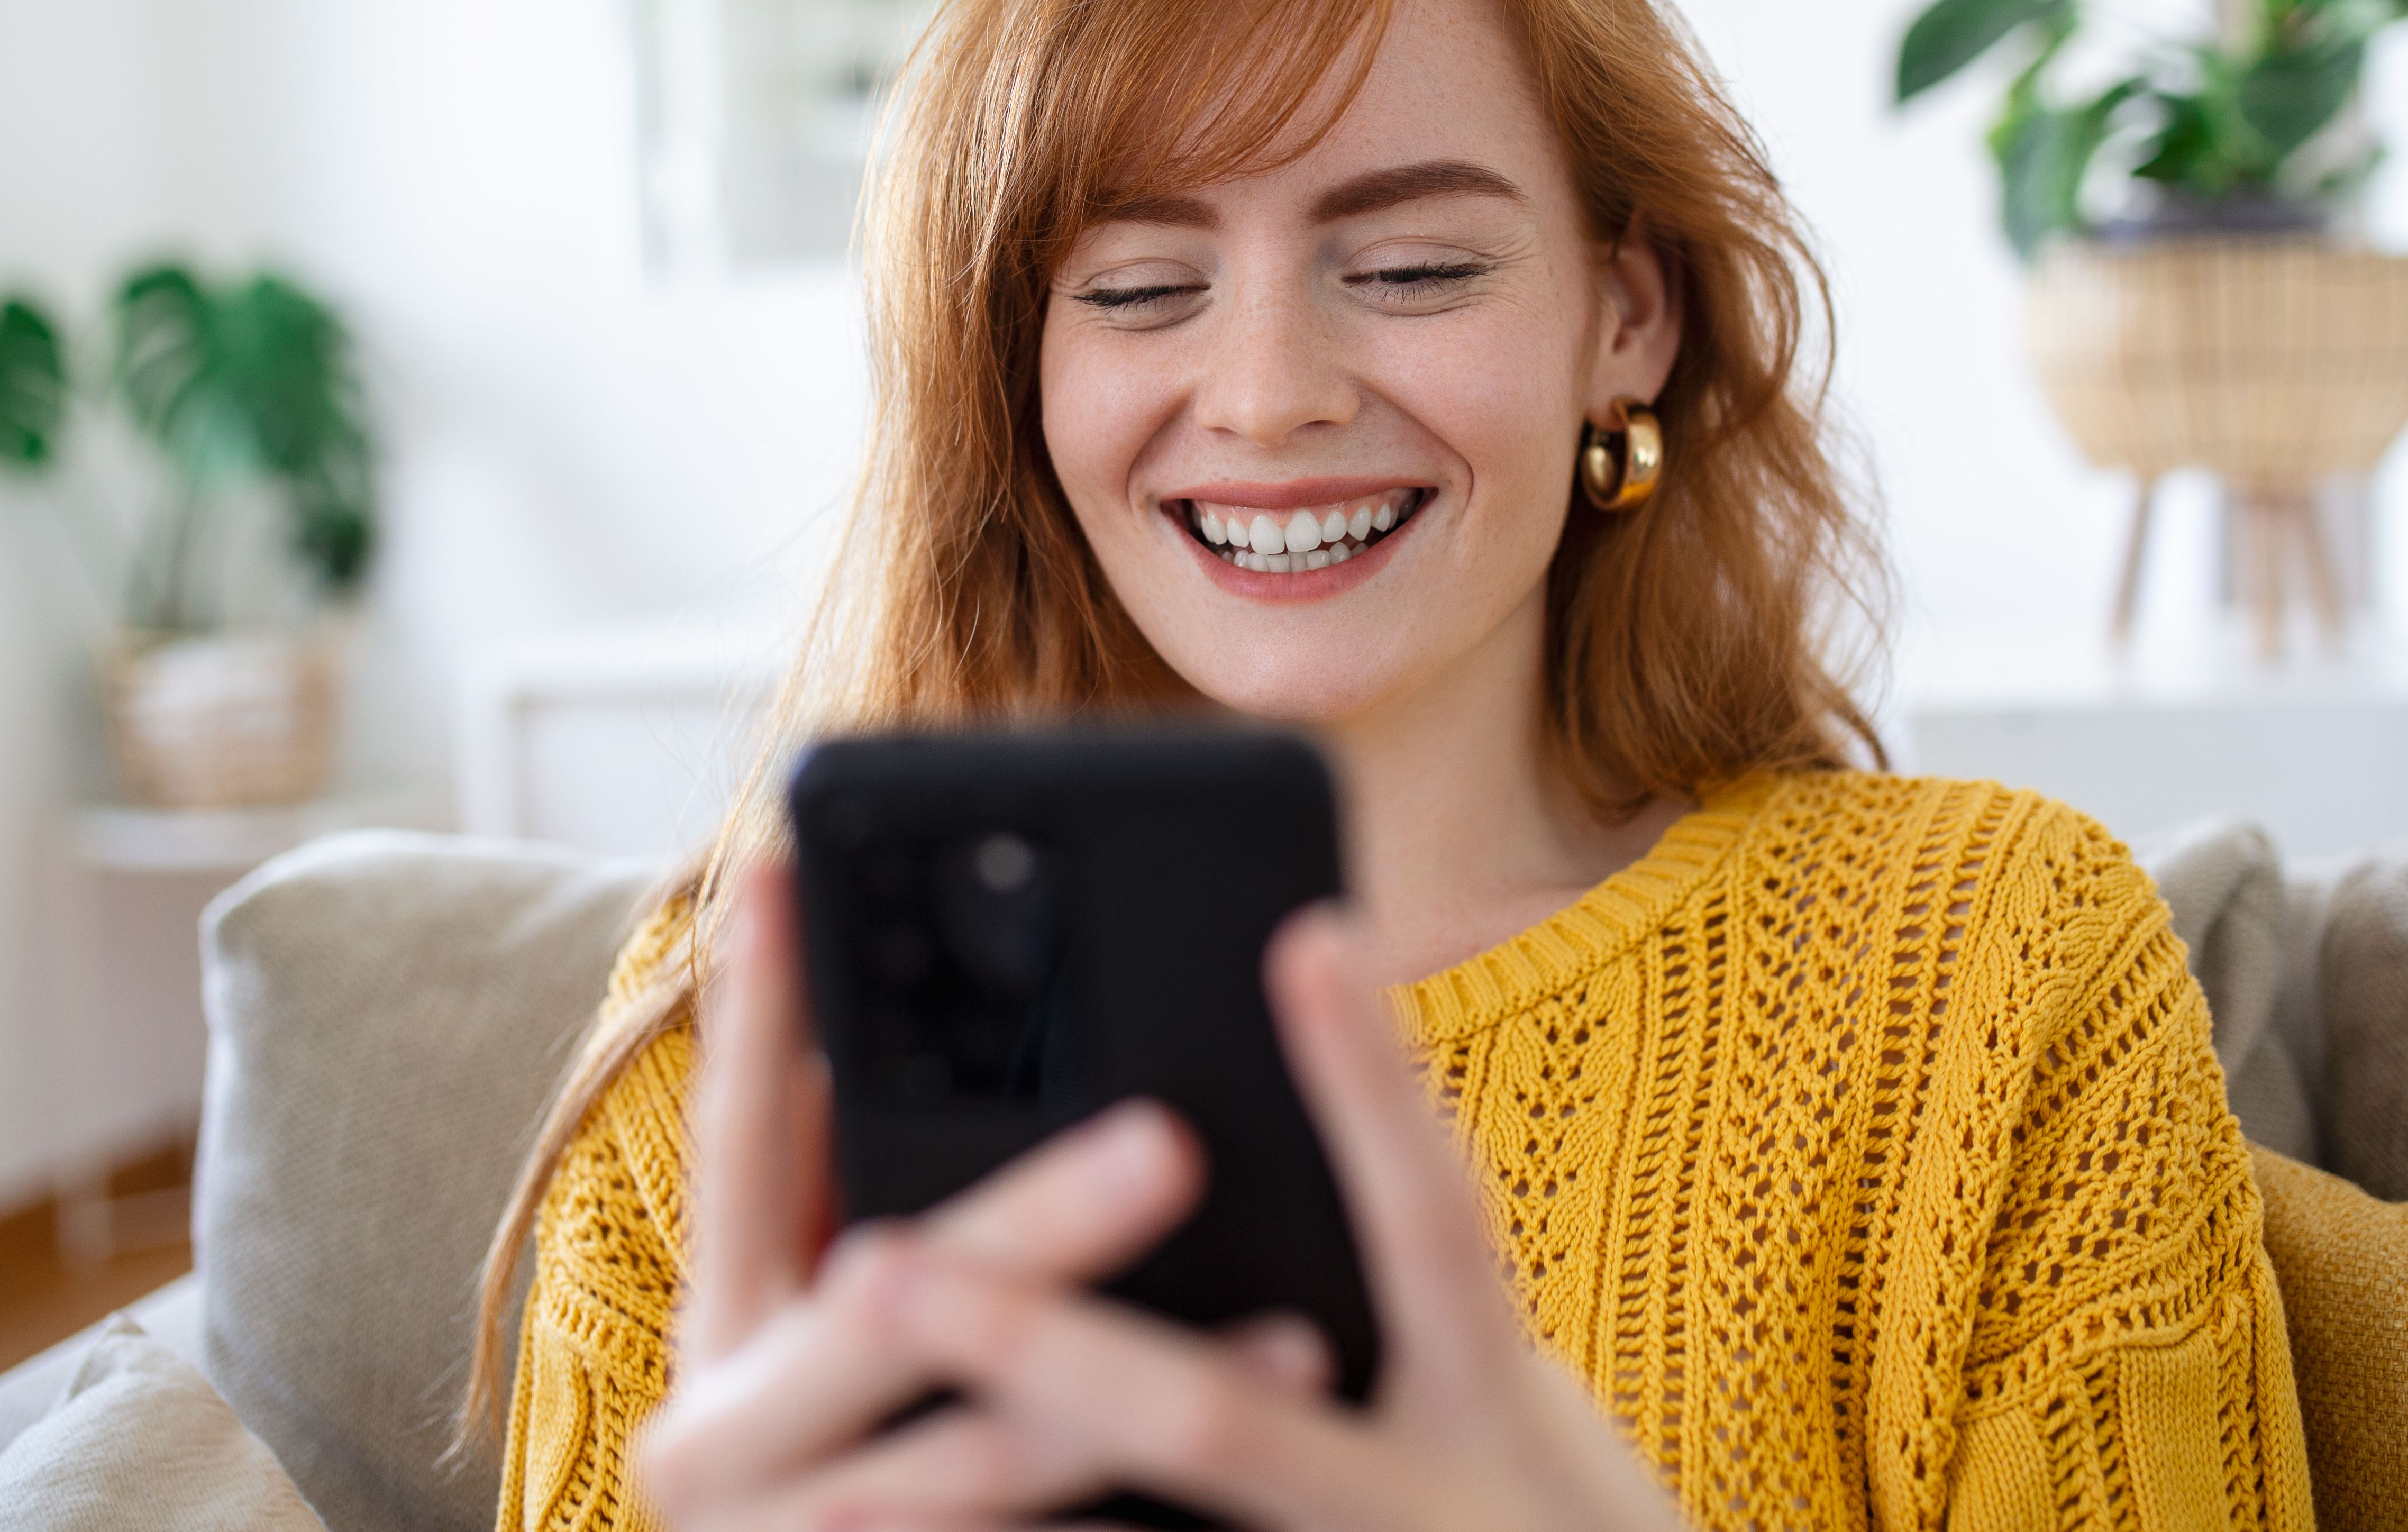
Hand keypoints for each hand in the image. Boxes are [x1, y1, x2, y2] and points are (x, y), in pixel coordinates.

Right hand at [638, 864, 1321, 1527]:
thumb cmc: (843, 1470)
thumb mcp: (823, 1345)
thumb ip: (862, 1201)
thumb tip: (909, 1027)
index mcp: (715, 1334)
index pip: (733, 1139)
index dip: (757, 1002)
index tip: (790, 865)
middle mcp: (714, 1442)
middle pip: (878, 1310)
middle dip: (1034, 1225)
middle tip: (1172, 1144)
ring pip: (974, 1468)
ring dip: (1135, 1396)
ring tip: (1301, 1338)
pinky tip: (1250, 1501)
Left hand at [848, 908, 1693, 1531]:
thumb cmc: (1554, 1513)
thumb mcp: (1514, 1396)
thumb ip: (1410, 1290)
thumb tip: (1341, 1099)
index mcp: (1497, 1399)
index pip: (1433, 1220)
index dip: (1373, 1082)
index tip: (1304, 933)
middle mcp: (1435, 1506)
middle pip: (1215, 1426)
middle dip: (1039, 1348)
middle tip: (877, 1269)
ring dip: (992, 1511)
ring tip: (853, 1463)